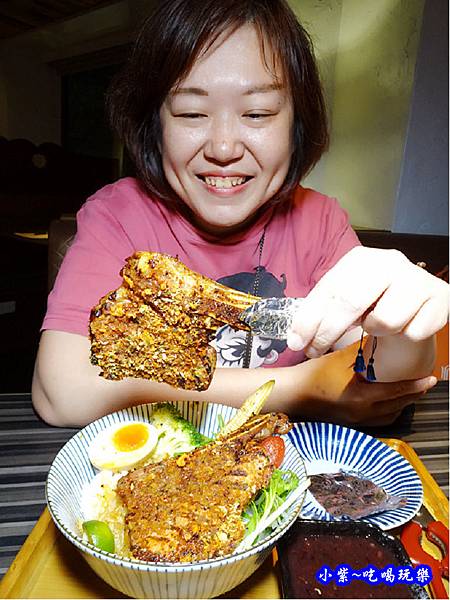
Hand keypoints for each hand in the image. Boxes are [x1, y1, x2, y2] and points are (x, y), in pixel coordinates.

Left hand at [287, 246, 448, 356]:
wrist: (412, 301)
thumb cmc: (371, 301)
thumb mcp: (341, 300)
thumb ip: (316, 316)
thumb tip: (296, 340)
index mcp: (361, 259)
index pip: (330, 291)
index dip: (310, 320)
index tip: (296, 343)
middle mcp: (390, 262)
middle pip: (351, 302)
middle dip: (328, 332)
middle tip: (316, 350)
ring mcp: (417, 279)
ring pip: (385, 321)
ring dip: (374, 331)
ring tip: (374, 323)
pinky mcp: (440, 299)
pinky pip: (413, 331)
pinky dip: (404, 335)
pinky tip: (402, 325)